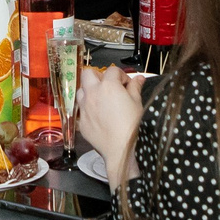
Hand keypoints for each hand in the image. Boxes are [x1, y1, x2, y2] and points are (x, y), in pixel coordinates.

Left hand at [77, 66, 146, 187]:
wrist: (119, 148)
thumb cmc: (131, 125)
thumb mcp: (137, 103)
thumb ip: (135, 87)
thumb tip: (139, 78)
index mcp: (108, 85)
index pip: (112, 70)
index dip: (121, 75)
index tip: (127, 85)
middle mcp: (92, 93)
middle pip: (88, 73)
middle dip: (98, 76)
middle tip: (109, 87)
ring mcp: (84, 107)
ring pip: (81, 91)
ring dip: (90, 91)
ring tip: (101, 100)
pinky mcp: (80, 121)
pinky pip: (81, 109)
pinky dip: (88, 109)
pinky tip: (98, 116)